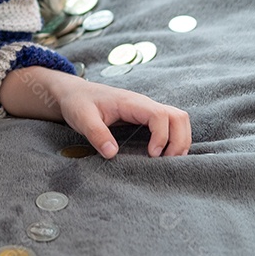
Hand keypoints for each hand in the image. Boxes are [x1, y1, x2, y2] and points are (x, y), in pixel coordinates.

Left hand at [56, 81, 190, 158]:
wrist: (75, 93)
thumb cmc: (78, 103)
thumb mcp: (82, 118)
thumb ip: (96, 134)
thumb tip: (112, 153)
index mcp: (131, 102)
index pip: (160, 115)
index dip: (162, 136)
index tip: (152, 154)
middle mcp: (144, 105)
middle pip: (178, 117)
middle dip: (179, 140)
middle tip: (167, 162)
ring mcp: (146, 111)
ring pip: (178, 121)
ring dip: (180, 141)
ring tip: (168, 161)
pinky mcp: (145, 118)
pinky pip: (169, 126)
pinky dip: (173, 140)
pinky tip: (164, 155)